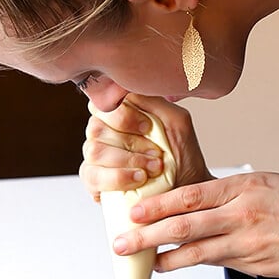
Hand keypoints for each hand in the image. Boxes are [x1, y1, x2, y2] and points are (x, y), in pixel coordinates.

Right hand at [79, 95, 211, 200]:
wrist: (186, 191)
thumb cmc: (181, 156)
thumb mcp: (177, 122)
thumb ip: (153, 100)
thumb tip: (126, 87)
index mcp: (118, 113)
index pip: (102, 103)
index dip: (123, 115)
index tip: (148, 128)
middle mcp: (102, 132)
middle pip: (96, 127)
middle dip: (131, 143)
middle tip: (156, 154)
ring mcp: (95, 156)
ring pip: (94, 151)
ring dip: (128, 161)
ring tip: (153, 169)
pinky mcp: (93, 180)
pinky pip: (93, 175)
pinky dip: (118, 178)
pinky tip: (139, 180)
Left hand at [111, 170, 278, 278]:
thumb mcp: (275, 182)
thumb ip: (241, 193)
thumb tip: (215, 202)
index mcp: (245, 186)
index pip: (190, 194)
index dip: (157, 204)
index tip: (134, 210)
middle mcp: (242, 213)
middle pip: (184, 224)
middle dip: (147, 234)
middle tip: (121, 241)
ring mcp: (249, 242)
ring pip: (197, 251)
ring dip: (166, 258)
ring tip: (144, 263)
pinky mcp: (257, 266)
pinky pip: (220, 264)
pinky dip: (195, 265)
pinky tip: (178, 267)